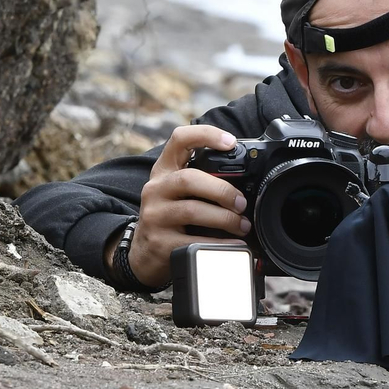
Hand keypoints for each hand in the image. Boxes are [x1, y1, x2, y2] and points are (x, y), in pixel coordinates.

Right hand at [125, 125, 251, 287]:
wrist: (144, 253)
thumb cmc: (170, 217)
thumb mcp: (176, 192)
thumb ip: (200, 179)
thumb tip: (244, 181)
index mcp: (164, 171)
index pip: (179, 140)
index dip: (206, 135)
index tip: (231, 142)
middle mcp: (155, 189)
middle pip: (189, 179)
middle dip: (222, 190)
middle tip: (241, 203)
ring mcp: (155, 216)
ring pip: (192, 210)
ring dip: (224, 218)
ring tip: (241, 225)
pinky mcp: (160, 242)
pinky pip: (194, 241)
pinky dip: (219, 243)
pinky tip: (233, 245)